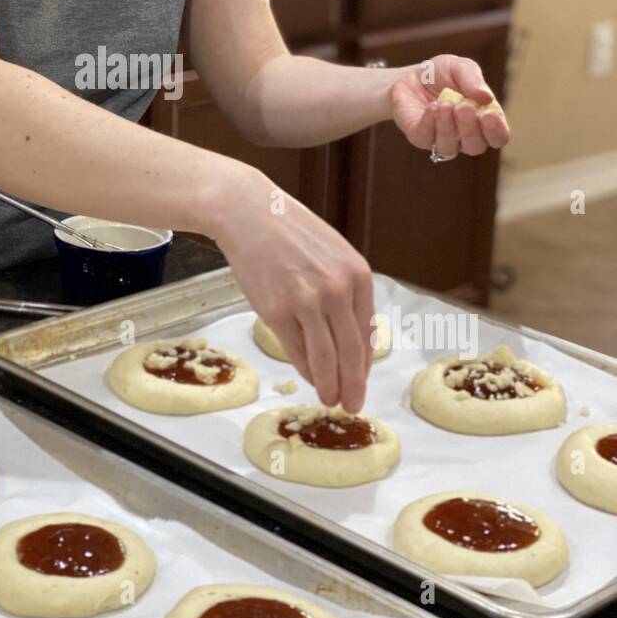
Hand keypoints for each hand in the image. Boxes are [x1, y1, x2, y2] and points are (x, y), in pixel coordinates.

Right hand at [209, 167, 375, 412]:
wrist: (249, 213)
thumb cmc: (290, 231)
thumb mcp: (333, 253)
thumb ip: (346, 291)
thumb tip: (351, 338)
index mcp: (357, 274)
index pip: (367, 332)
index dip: (366, 364)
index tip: (363, 381)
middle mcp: (336, 289)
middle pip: (351, 352)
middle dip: (353, 384)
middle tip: (352, 404)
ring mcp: (306, 301)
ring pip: (325, 358)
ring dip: (329, 384)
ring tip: (330, 399)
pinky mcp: (276, 310)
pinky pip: (295, 350)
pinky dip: (303, 368)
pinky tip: (307, 376)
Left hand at [390, 53, 509, 159]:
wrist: (410, 75)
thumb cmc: (442, 74)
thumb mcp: (460, 67)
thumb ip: (473, 79)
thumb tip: (487, 98)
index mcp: (483, 121)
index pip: (498, 137)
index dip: (496, 131)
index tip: (490, 114)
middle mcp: (465, 136)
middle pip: (475, 146)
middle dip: (470, 128)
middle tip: (463, 107)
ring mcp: (441, 139)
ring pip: (449, 147)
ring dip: (448, 126)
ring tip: (445, 104)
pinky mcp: (419, 137)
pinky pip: (426, 138)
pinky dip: (430, 123)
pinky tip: (432, 107)